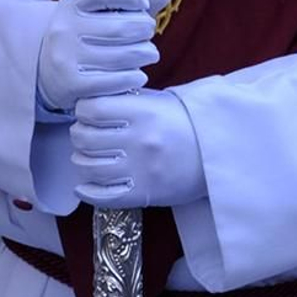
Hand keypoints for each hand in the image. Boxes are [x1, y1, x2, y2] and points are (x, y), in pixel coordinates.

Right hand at [36, 0, 173, 113]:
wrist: (47, 70)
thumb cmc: (84, 36)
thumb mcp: (97, 13)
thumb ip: (130, 0)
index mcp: (69, 3)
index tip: (143, 5)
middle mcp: (63, 27)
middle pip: (119, 26)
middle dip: (144, 29)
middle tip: (149, 33)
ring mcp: (65, 56)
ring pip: (120, 55)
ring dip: (144, 54)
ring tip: (149, 54)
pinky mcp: (71, 84)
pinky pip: (113, 81)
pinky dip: (132, 78)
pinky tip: (139, 75)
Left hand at [70, 90, 203, 210]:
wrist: (217, 155)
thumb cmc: (186, 123)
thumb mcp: (160, 101)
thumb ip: (128, 100)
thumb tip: (93, 99)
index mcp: (143, 112)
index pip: (93, 108)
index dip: (83, 110)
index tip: (86, 112)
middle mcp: (139, 140)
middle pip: (86, 137)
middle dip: (79, 135)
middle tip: (84, 133)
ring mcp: (140, 170)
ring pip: (90, 167)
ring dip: (81, 161)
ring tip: (86, 156)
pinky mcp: (143, 194)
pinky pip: (104, 197)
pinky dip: (87, 192)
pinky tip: (83, 185)